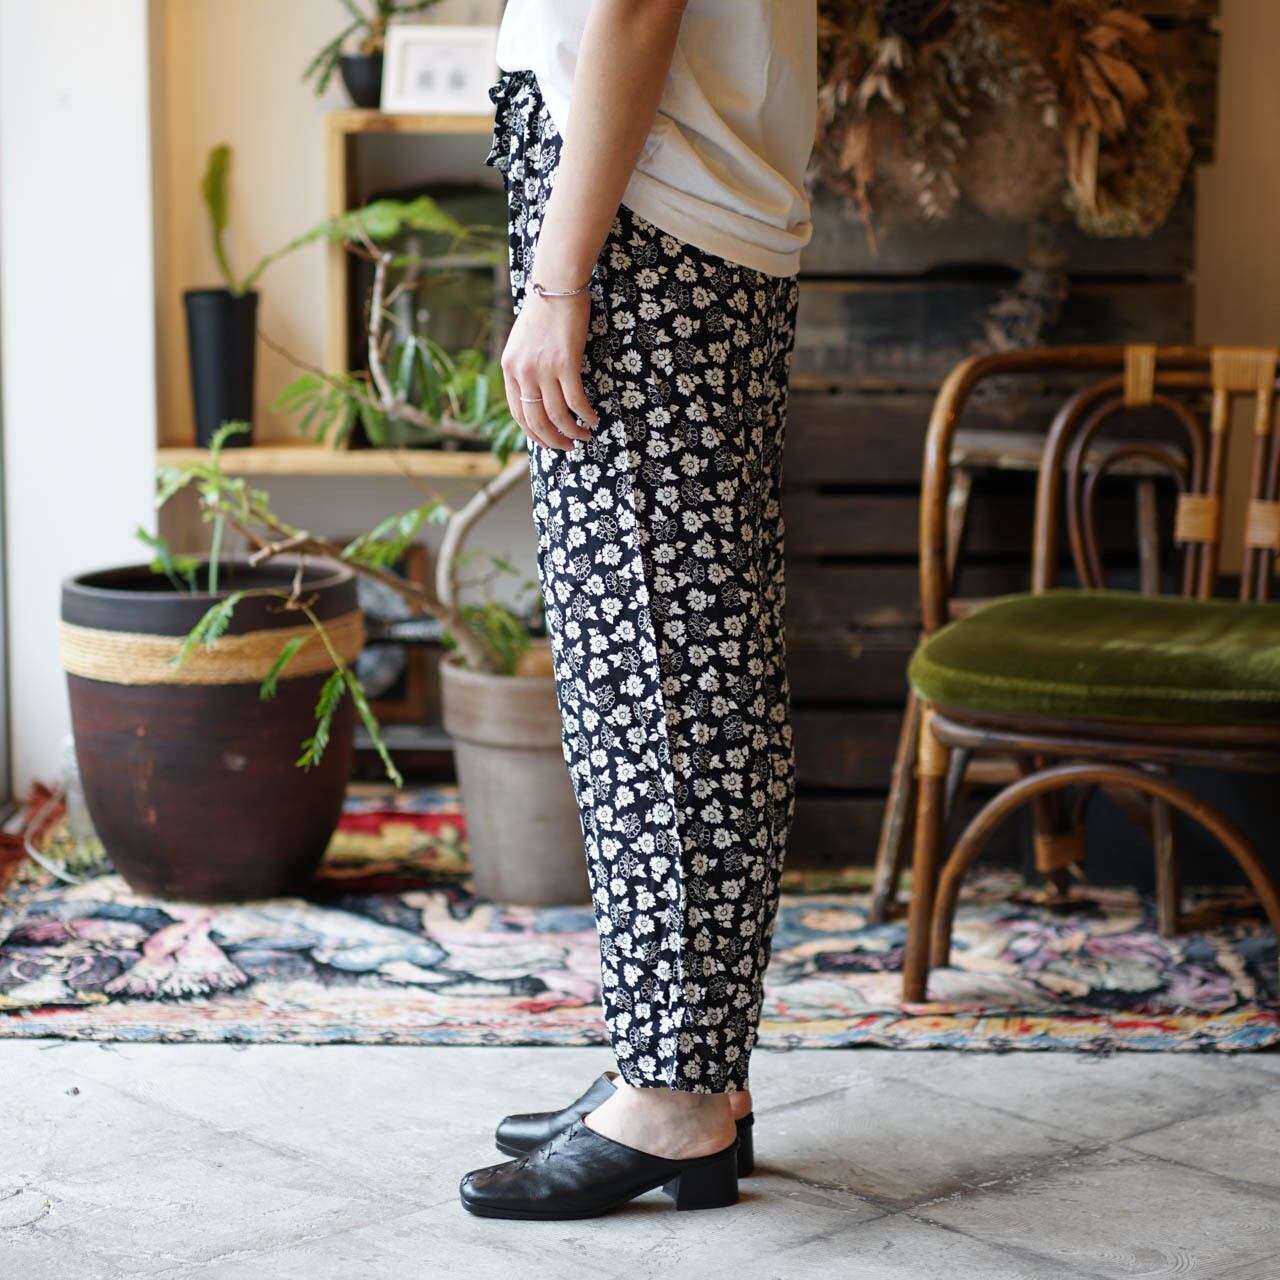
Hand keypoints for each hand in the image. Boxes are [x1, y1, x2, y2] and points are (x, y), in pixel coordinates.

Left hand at [501, 291, 599, 449]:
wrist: (556, 283)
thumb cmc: (545, 308)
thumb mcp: (523, 340)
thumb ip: (525, 365)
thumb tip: (537, 390)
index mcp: (509, 368)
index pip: (518, 413)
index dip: (533, 433)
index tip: (547, 441)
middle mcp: (523, 372)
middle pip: (536, 421)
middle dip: (552, 440)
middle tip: (568, 447)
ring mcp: (543, 369)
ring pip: (556, 415)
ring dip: (571, 432)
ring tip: (584, 436)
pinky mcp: (565, 363)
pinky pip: (575, 400)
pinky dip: (585, 415)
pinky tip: (593, 419)